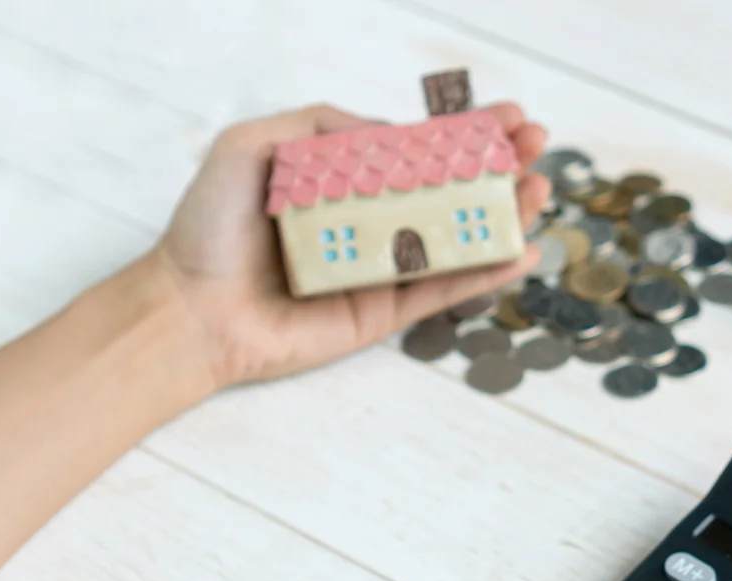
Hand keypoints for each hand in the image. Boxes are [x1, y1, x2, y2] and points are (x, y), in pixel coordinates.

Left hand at [153, 103, 549, 388]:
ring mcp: (381, 268)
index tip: (506, 118)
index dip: (465, 134)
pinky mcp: (384, 312)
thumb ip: (315, 127)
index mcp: (345, 182)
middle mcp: (370, 223)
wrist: (191, 308)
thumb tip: (387, 131)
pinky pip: (445, 289)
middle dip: (499, 167)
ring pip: (459, 239)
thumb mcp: (250, 146)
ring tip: (540, 190)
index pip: (419, 152)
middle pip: (452, 192)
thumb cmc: (209, 228)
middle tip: (536, 146)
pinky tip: (521, 250)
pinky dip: (486, 272)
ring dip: (505, 214)